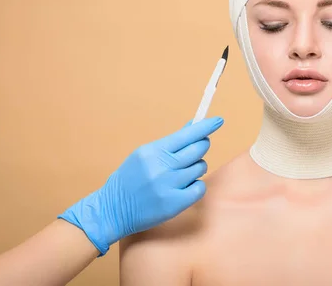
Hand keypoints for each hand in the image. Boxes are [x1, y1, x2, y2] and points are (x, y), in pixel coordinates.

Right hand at [58, 117, 223, 255]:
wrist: (113, 209)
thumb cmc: (130, 179)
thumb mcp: (144, 155)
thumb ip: (169, 143)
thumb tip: (193, 126)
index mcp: (153, 151)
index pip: (187, 134)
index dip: (205, 126)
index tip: (218, 121)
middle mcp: (162, 167)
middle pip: (198, 149)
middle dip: (202, 146)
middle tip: (197, 148)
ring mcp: (169, 186)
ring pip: (200, 167)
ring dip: (196, 168)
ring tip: (181, 173)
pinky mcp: (175, 204)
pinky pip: (199, 188)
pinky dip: (195, 186)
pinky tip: (183, 187)